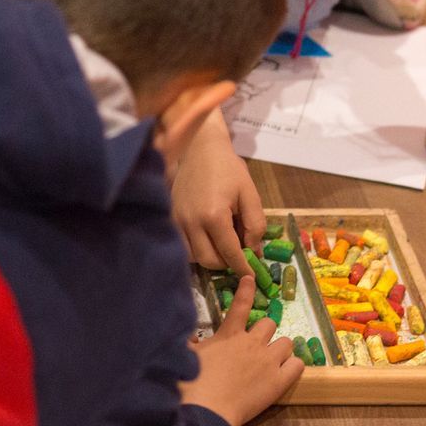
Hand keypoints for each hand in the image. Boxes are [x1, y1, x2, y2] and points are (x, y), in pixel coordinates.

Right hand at [173, 114, 263, 274]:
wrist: (199, 148)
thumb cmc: (228, 169)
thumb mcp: (249, 194)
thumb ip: (255, 224)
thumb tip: (254, 251)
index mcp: (213, 216)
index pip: (229, 253)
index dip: (242, 267)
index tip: (251, 276)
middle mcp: (191, 223)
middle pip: (209, 261)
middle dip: (226, 263)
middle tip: (238, 254)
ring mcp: (177, 221)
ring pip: (194, 257)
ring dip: (210, 257)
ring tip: (223, 244)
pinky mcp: (170, 219)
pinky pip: (183, 246)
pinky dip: (197, 249)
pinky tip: (207, 238)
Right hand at [182, 286, 302, 425]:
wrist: (206, 410)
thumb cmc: (190, 383)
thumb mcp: (185, 356)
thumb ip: (188, 342)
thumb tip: (188, 335)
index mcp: (229, 335)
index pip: (241, 305)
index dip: (246, 290)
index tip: (249, 278)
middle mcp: (252, 342)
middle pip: (269, 324)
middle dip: (265, 332)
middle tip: (257, 347)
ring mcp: (268, 361)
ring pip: (287, 342)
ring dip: (280, 349)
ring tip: (272, 361)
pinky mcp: (279, 382)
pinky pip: (298, 365)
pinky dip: (293, 366)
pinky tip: (285, 373)